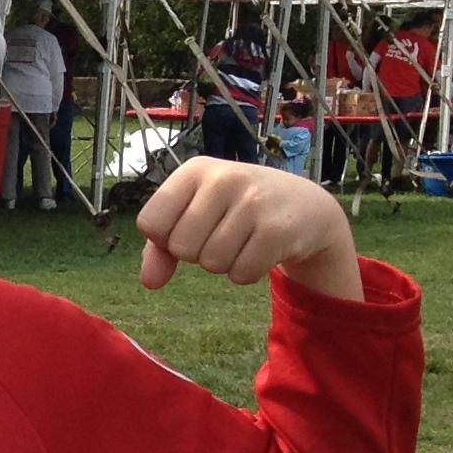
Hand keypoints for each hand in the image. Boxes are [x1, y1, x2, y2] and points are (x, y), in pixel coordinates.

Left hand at [136, 160, 361, 299]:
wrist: (304, 205)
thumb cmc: (236, 209)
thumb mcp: (194, 213)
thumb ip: (160, 247)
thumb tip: (149, 281)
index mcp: (194, 170)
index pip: (150, 223)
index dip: (165, 237)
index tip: (190, 225)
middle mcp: (223, 179)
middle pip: (180, 248)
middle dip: (198, 252)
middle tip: (224, 232)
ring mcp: (253, 202)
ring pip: (211, 263)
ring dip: (224, 263)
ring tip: (244, 239)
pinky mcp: (278, 229)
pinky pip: (241, 274)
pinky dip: (247, 272)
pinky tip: (261, 249)